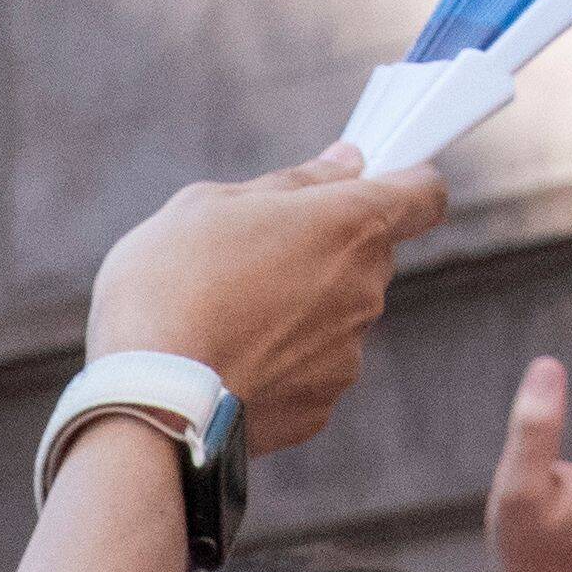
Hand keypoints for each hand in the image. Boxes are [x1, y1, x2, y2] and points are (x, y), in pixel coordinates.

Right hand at [91, 150, 447, 457]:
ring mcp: (347, 355)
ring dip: (299, 311)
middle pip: (368, 259)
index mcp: (349, 225)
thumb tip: (344, 164)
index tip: (373, 186)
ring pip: (337, 318)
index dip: (406, 185)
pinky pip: (310, 371)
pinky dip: (279, 365)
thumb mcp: (212, 204)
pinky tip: (228, 364)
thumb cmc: (168, 287)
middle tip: (253, 258)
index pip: (424, 195)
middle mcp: (364, 291)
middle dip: (325, 252)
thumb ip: (293, 181)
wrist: (147, 401)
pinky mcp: (320, 407)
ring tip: (227, 320)